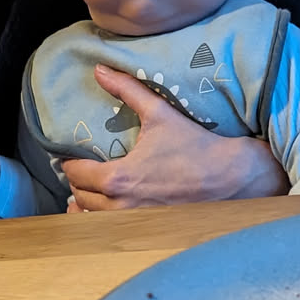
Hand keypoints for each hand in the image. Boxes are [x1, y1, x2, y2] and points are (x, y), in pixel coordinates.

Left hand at [62, 64, 287, 211]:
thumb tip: (99, 69)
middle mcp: (121, 206)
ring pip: (92, 218)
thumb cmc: (194, 146)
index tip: (71, 155)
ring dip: (85, 204)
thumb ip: (127, 90)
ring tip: (87, 191)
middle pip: (80, 197)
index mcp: (118, 179)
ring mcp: (134, 223)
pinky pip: (111, 230)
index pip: (75, 174)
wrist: (230, 178)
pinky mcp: (147, 231)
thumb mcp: (159, 113)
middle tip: (81, 170)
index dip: (69, 163)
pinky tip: (104, 211)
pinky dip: (102, 220)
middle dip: (77, 182)